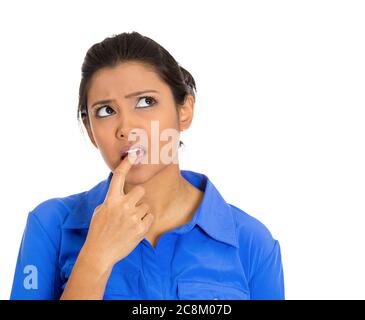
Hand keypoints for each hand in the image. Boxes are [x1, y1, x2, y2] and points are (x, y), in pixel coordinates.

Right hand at [82, 150, 153, 269]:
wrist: (100, 253)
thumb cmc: (99, 231)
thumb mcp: (101, 211)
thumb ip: (112, 200)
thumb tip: (122, 192)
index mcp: (111, 200)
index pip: (119, 177)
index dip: (126, 164)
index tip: (134, 154)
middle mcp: (123, 206)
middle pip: (140, 190)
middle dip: (138, 197)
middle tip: (131, 207)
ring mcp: (133, 217)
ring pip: (146, 205)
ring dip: (141, 212)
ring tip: (130, 222)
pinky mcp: (141, 228)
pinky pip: (150, 216)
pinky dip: (145, 221)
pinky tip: (135, 228)